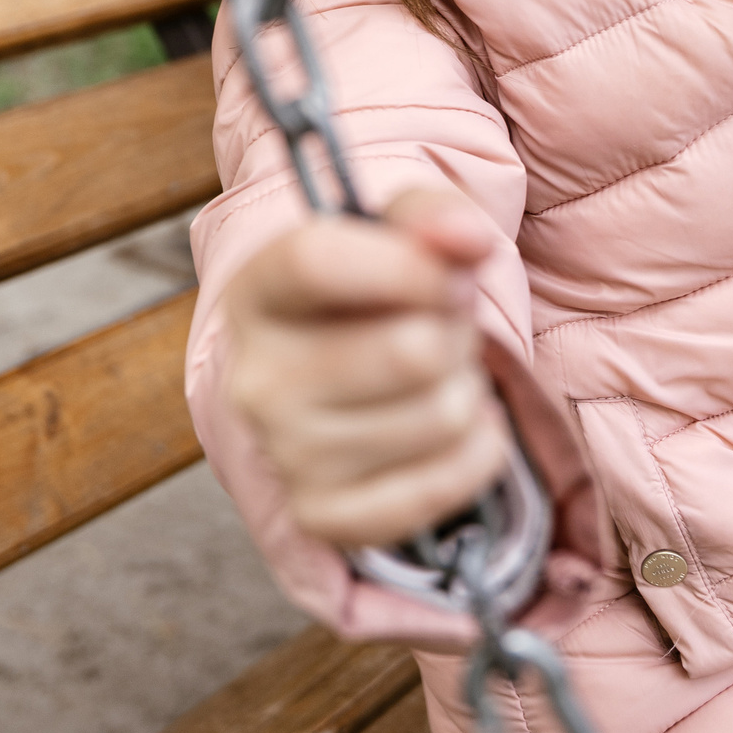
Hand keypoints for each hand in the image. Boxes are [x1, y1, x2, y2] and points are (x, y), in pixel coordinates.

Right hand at [221, 189, 510, 549]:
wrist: (347, 373)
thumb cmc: (378, 296)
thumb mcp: (397, 234)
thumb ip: (431, 215)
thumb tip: (463, 237)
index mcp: (257, 293)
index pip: (315, 263)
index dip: (407, 265)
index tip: (450, 273)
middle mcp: (256, 380)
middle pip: (408, 352)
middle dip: (455, 333)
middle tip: (443, 328)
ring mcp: (285, 456)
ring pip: (439, 417)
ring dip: (467, 391)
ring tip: (439, 377)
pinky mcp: (322, 516)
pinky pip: (438, 489)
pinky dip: (476, 455)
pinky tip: (457, 429)